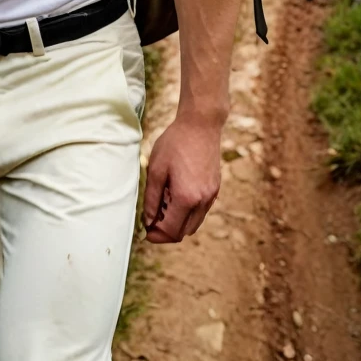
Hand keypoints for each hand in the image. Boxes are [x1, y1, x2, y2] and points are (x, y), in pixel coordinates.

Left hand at [142, 114, 222, 243]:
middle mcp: (202, 202)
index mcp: (186, 198)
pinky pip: (201, 212)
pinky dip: (188, 213)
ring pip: (193, 224)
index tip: (145, 230)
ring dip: (177, 222)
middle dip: (166, 231)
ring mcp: (211, 196)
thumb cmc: (175, 143)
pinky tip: (176, 196)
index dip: (156, 235)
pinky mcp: (215, 190)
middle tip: (151, 218)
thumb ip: (151, 198)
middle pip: (183, 232)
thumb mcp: (155, 169)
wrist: (201, 125)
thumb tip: (148, 220)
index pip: (171, 231)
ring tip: (162, 205)